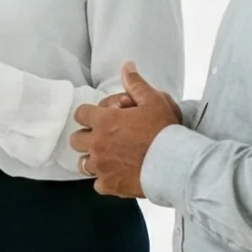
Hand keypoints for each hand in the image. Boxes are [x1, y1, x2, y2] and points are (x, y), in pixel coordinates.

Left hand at [69, 62, 179, 196]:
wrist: (174, 163)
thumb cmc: (164, 131)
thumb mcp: (153, 100)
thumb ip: (136, 84)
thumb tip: (126, 66)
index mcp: (104, 122)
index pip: (81, 114)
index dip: (89, 115)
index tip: (99, 118)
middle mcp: (97, 144)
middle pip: (76, 140)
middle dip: (86, 137)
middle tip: (102, 138)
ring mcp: (101, 166)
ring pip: (83, 163)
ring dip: (93, 159)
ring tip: (108, 158)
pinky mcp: (109, 185)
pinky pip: (98, 184)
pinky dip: (105, 180)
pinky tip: (117, 176)